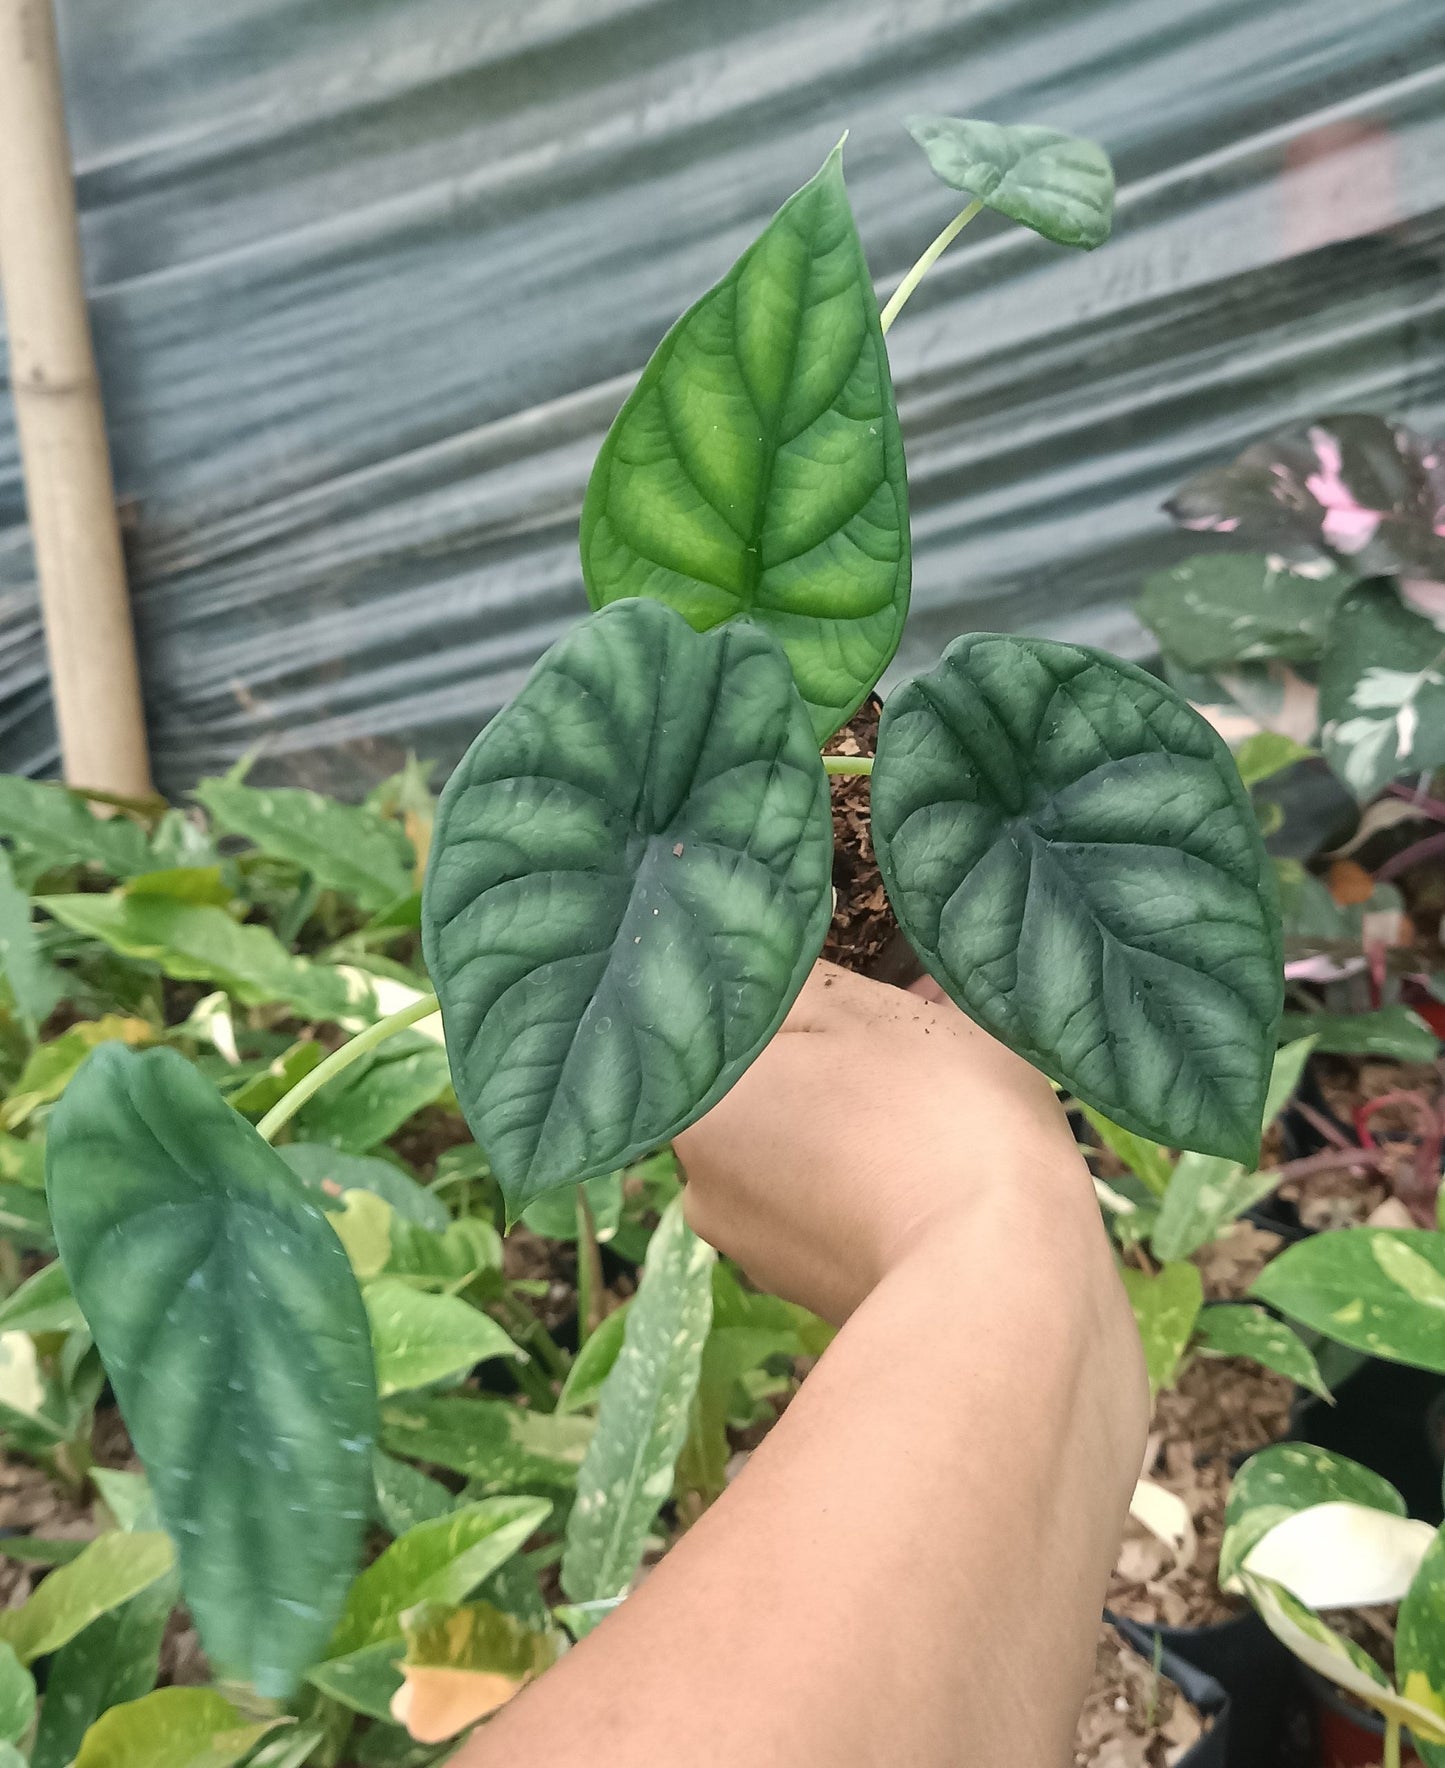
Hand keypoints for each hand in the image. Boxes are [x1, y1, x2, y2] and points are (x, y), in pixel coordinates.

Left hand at [676, 961, 1103, 1323]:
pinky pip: (840, 1203)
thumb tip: (762, 948)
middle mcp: (699, 1183)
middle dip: (833, 1054)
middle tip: (923, 1028)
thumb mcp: (862, 1007)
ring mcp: (758, 1249)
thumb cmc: (930, 1118)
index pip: (725, 1019)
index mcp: (690, 1104)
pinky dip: (880, 1175)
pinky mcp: (816, 1293)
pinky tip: (949, 1157)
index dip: (803, 995)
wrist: (1002, 1286)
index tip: (870, 993)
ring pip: (807, 1143)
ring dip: (862, 1113)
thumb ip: (789, 970)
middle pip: (764, 1084)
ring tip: (953, 1091)